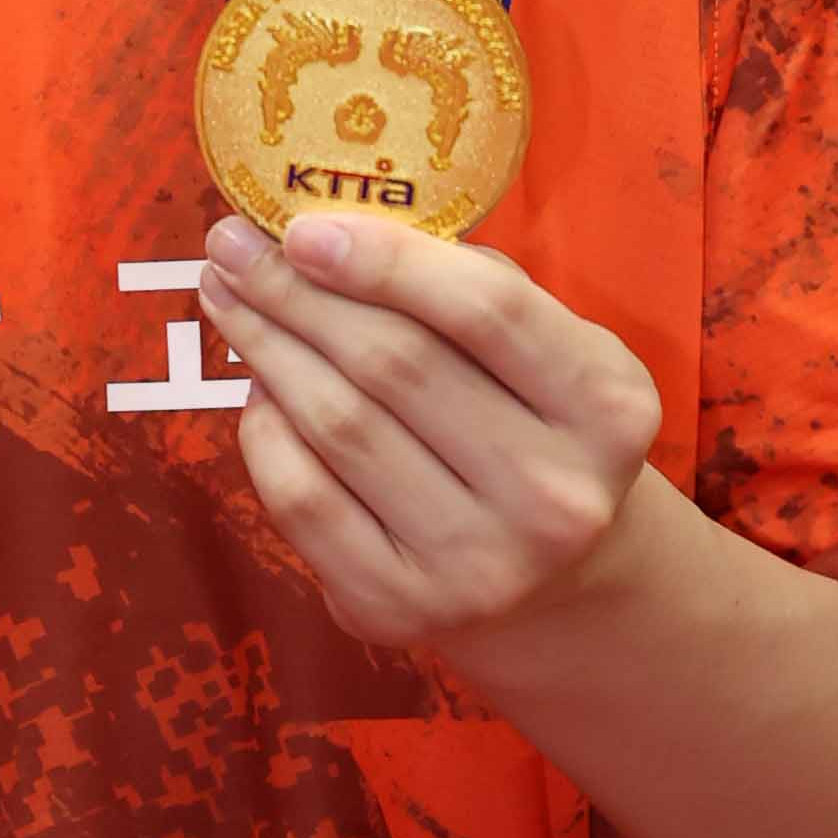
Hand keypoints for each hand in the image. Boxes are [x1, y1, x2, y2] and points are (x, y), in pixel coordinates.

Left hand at [197, 208, 661, 653]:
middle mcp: (555, 496)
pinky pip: (302, 499)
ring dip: (266, 346)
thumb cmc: (532, 418)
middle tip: (230, 245)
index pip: (484, 312)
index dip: (384, 260)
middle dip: (293, 291)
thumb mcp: (546, 345)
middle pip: (393, 364)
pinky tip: (259, 388)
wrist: (558, 576)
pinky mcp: (403, 610)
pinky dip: (265, 431)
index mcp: (607, 405)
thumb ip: (462, 282)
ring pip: (338, 424)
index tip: (300, 227)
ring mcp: (480, 565)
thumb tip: (324, 229)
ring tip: (229, 296)